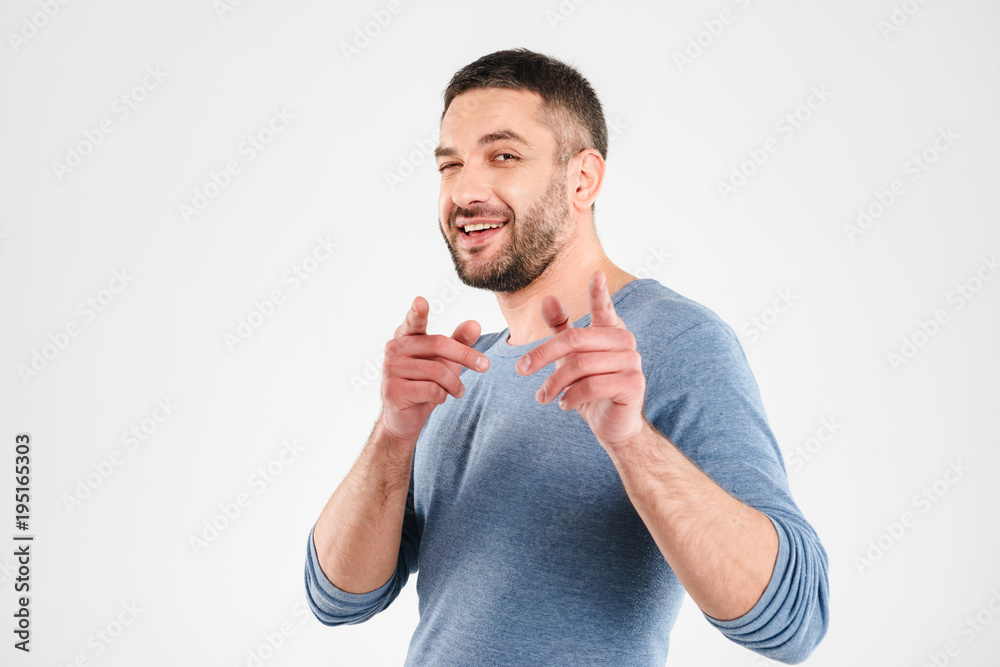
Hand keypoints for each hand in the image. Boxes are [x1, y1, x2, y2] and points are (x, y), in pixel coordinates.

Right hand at [380, 296, 489, 442]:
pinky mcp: (393, 391)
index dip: (417, 312)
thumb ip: (459, 341)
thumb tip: (475, 324)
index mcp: (406, 336)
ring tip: (457, 391)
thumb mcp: (446, 360)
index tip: (420, 301)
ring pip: (437, 371)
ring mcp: (390, 370)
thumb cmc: (426, 382)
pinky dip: (442, 396)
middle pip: (439, 344)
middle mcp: (394, 349)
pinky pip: (431, 390)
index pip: (414, 321)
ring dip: (454, 384)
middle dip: (466, 356)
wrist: (406, 417)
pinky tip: (439, 398)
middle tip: (485, 366)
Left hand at [516, 270, 646, 450]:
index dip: (598, 292)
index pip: (604, 307)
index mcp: (610, 331)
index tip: (595, 274)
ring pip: (580, 365)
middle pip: (575, 340)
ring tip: (542, 397)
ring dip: (554, 383)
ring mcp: (632, 362)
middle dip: (543, 355)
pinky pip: (592, 385)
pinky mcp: (633, 384)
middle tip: (520, 369)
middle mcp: (625, 342)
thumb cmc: (590, 388)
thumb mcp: (569, 358)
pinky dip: (571, 396)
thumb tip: (547, 298)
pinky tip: (564, 404)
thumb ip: (560, 329)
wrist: (613, 425)